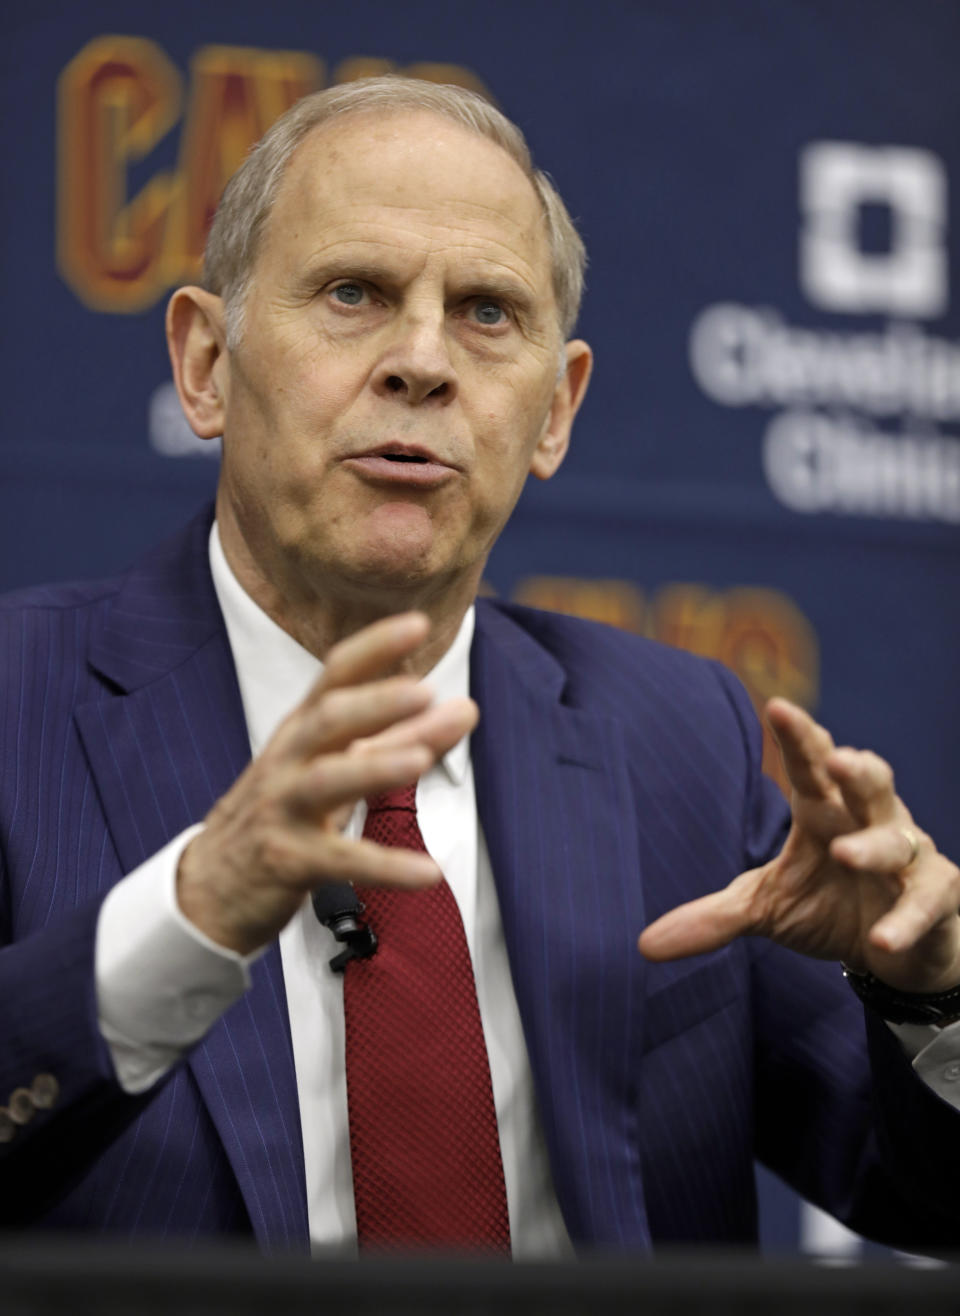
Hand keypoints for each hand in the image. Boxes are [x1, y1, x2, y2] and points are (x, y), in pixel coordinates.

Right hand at [177, 612, 476, 954]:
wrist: (212, 884)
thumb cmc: (286, 812)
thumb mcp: (339, 767)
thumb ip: (404, 738)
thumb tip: (465, 708)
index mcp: (303, 730)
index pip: (335, 675)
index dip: (374, 648)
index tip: (418, 624)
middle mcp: (288, 760)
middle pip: (326, 720)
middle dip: (373, 702)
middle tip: (424, 691)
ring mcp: (283, 809)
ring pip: (325, 781)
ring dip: (373, 767)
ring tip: (420, 760)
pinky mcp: (287, 861)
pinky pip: (340, 861)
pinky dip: (386, 867)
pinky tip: (428, 873)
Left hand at [638, 698, 959, 993]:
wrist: (896, 950)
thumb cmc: (828, 906)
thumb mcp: (767, 909)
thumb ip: (714, 918)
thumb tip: (645, 945)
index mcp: (825, 811)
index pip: (811, 765)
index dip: (799, 736)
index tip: (777, 706)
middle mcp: (870, 822)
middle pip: (869, 783)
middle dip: (856, 768)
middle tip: (836, 760)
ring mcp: (909, 857)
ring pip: (898, 839)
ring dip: (874, 846)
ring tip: (847, 854)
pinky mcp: (938, 897)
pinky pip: (927, 902)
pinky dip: (906, 920)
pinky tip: (881, 941)